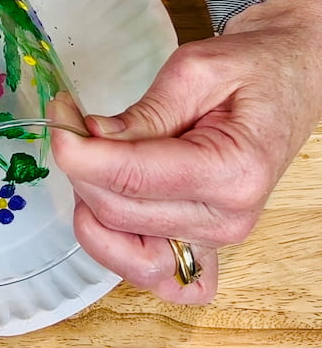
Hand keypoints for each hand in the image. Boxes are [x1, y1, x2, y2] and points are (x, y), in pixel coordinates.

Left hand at [48, 0, 321, 303]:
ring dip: (91, 207)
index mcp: (233, 171)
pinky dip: (122, 253)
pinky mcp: (203, 246)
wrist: (289, 83)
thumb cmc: (251, 71)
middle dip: (79, 166)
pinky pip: (156, 277)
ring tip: (93, 162)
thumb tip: (89, 139)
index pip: (132, 179)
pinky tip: (112, 213)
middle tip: (69, 121)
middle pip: (118, 212)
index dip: (80, 152)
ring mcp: (215, 240)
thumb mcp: (195, 71)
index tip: (59, 117)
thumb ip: (144, 112)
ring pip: (123, 248)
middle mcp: (225, 219)